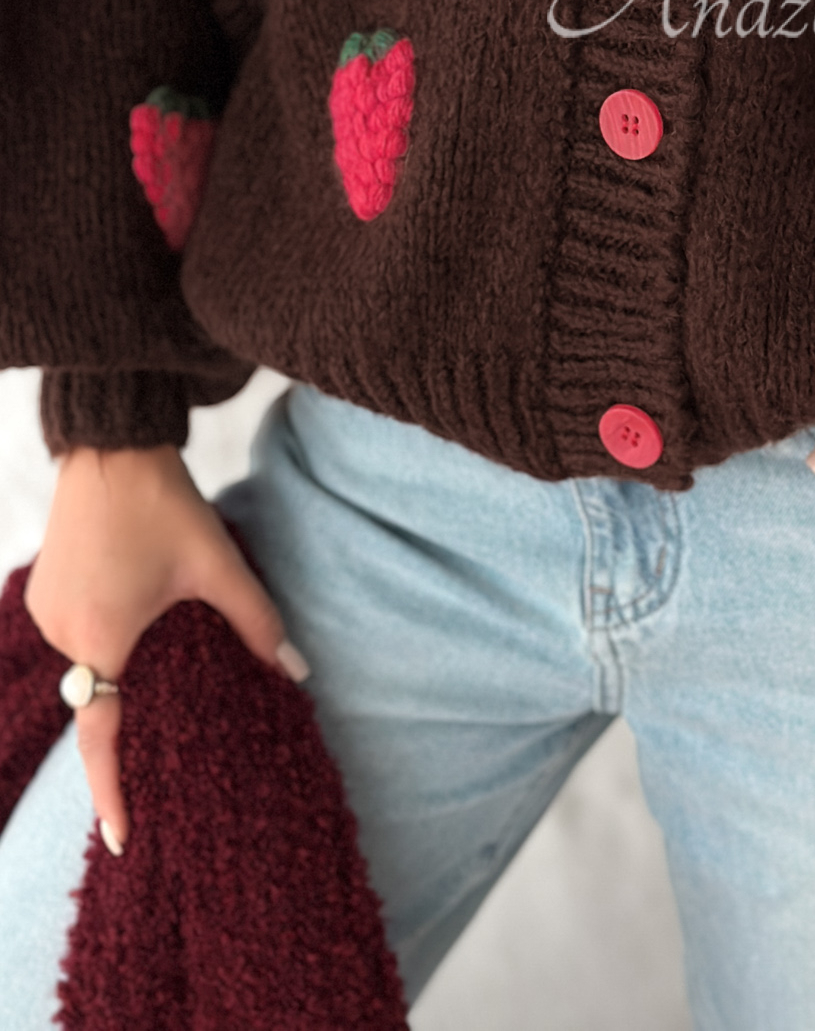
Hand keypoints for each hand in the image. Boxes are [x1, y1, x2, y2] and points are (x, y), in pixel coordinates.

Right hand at [24, 444, 307, 855]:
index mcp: (103, 640)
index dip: (113, 792)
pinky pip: (81, 634)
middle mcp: (65, 635)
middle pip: (103, 697)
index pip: (102, 739)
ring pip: (94, 662)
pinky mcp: (48, 591)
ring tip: (169, 654)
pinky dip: (111, 638)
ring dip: (127, 665)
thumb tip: (296, 671)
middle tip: (169, 741)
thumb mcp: (218, 565)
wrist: (112, 446)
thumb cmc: (163, 504)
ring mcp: (49, 613)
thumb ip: (256, 621)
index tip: (124, 837)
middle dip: (133, 719)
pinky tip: (144, 616)